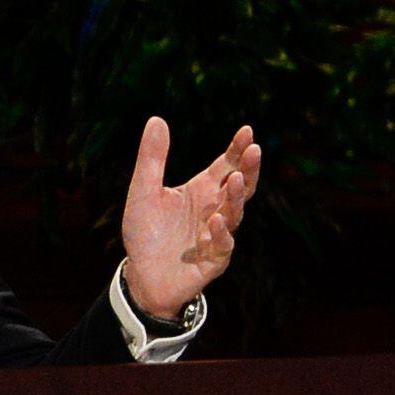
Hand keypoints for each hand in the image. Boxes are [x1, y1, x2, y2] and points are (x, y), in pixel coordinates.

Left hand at [119, 116, 259, 320]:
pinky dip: (221, 233)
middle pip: (240, 186)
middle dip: (248, 169)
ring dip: (236, 197)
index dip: (237, 149)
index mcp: (202, 190)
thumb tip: (156, 119)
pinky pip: (223, 245)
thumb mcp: (143, 192)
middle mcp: (215, 209)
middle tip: (254, 150)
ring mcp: (218, 234)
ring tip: (235, 179)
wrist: (141, 276)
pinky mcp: (214, 260)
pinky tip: (216, 219)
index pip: (226, 164)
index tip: (247, 131)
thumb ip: (152, 159)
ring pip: (234, 213)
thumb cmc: (145, 233)